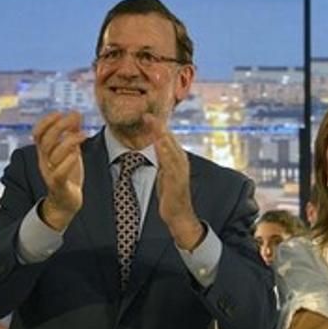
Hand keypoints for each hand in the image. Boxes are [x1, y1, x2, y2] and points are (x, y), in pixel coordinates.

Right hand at [33, 111, 86, 230]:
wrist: (66, 203)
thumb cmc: (68, 175)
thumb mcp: (71, 152)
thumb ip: (71, 134)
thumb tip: (76, 114)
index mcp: (45, 153)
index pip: (38, 134)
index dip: (46, 122)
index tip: (60, 112)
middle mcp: (44, 162)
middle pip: (46, 141)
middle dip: (59, 126)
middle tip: (75, 118)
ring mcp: (50, 174)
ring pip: (53, 155)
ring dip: (69, 141)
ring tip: (84, 134)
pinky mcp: (59, 186)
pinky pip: (59, 173)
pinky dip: (68, 162)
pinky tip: (78, 154)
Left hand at [145, 114, 203, 249]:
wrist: (179, 214)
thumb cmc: (171, 194)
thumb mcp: (164, 173)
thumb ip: (162, 159)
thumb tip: (156, 147)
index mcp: (177, 159)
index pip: (166, 139)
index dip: (157, 126)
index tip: (146, 115)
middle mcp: (181, 161)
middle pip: (169, 139)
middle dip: (158, 126)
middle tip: (147, 113)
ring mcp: (180, 170)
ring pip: (170, 148)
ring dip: (162, 135)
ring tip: (153, 123)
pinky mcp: (177, 179)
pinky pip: (170, 163)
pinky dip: (165, 152)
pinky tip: (159, 144)